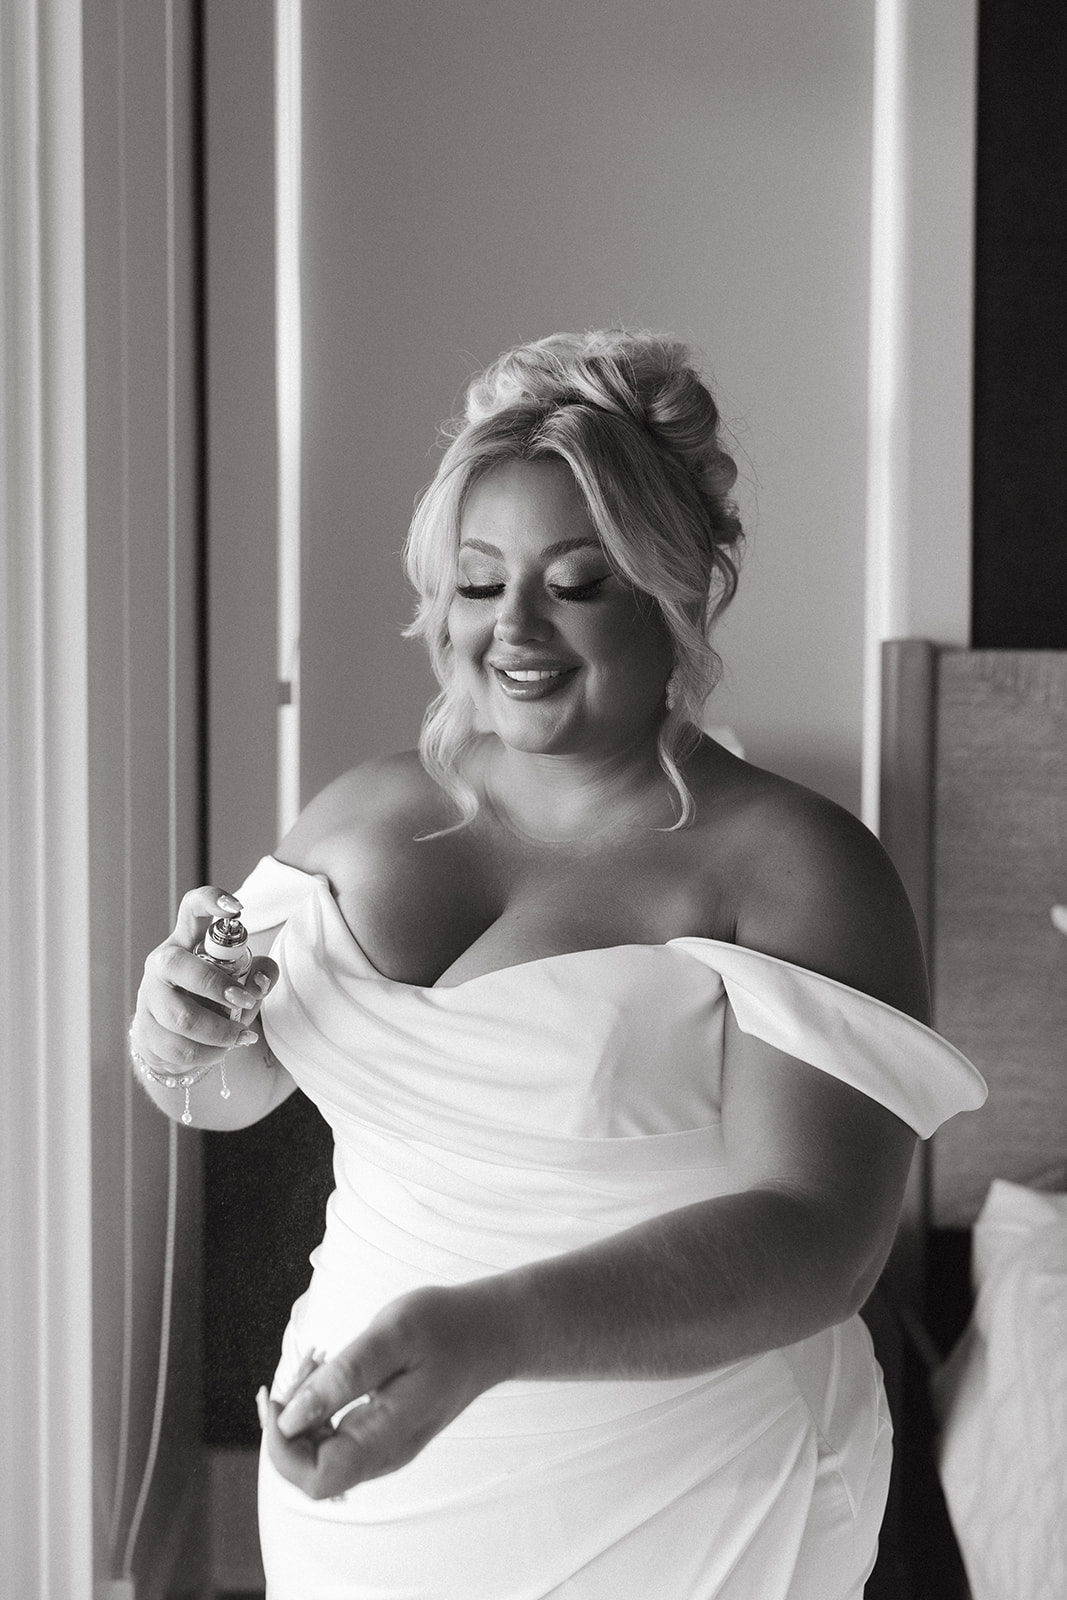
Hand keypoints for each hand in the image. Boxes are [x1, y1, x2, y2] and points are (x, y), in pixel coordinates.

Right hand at [131, 885, 277, 1074]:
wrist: (175, 1040)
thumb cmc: (213, 1000)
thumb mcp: (241, 982)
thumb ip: (260, 974)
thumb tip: (260, 982)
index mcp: (187, 941)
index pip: (192, 909)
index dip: (211, 901)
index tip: (238, 909)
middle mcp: (162, 964)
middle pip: (176, 964)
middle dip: (215, 985)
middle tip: (246, 1001)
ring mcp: (149, 997)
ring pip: (181, 1017)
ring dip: (219, 1032)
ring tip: (241, 1037)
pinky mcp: (144, 1031)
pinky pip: (179, 1048)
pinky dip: (209, 1054)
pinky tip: (222, 1051)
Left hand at [258, 1283, 516, 1499]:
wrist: (492, 1332)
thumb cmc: (445, 1327)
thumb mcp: (392, 1336)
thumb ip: (342, 1378)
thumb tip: (290, 1419)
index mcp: (386, 1439)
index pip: (314, 1479)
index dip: (282, 1444)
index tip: (278, 1393)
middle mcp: (383, 1457)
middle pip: (310, 1470)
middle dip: (289, 1422)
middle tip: (306, 1362)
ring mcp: (384, 1449)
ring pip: (319, 1455)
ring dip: (303, 1411)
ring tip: (319, 1358)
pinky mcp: (384, 1434)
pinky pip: (334, 1438)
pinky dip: (320, 1406)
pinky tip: (331, 1368)